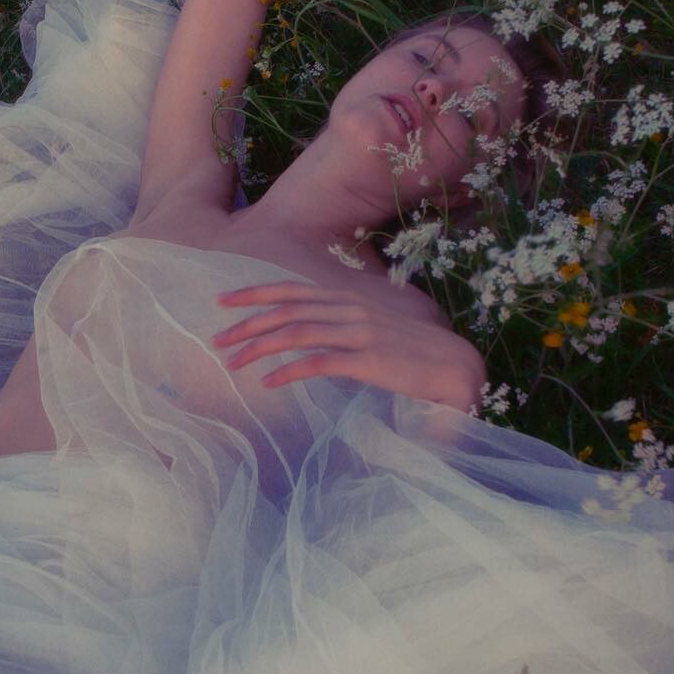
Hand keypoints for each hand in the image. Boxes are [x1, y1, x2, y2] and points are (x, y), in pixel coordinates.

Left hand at [210, 280, 487, 415]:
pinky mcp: (369, 360)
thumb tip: (310, 339)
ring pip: (296, 332)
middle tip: (217, 339)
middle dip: (246, 322)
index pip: (293, 290)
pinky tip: (268, 382)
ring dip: (259, 347)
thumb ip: (341, 330)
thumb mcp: (372, 334)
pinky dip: (289, 370)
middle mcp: (350, 310)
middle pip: (287, 308)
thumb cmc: (413, 356)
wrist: (457, 368)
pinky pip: (319, 362)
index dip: (254, 294)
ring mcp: (360, 333)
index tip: (222, 302)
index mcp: (349, 300)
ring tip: (233, 363)